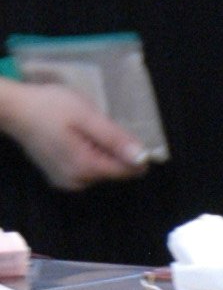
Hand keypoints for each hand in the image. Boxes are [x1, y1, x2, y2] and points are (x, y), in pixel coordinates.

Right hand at [0, 78, 149, 191]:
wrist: (14, 109)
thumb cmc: (50, 107)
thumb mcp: (87, 116)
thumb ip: (115, 138)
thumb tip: (143, 157)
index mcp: (87, 168)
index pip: (128, 170)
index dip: (135, 153)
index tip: (124, 132)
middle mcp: (78, 182)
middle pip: (113, 170)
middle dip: (113, 149)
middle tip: (96, 125)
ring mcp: (67, 181)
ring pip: (100, 169)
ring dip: (100, 151)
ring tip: (83, 129)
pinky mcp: (59, 176)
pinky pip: (85, 168)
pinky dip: (87, 154)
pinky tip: (74, 137)